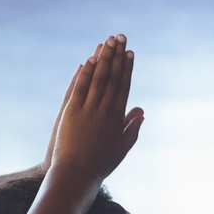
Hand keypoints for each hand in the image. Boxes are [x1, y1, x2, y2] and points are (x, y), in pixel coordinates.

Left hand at [51, 36, 142, 181]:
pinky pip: (79, 89)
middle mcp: (105, 110)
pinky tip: (88, 60)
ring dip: (103, 58)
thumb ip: (132, 127)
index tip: (131, 52)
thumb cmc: (100, 164)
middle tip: (120, 37)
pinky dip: (84, 74)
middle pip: (112, 77)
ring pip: (97, 79)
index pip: (124, 86)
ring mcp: (88, 110)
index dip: (127, 68)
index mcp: (117, 117)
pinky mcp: (71, 113)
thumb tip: (142, 111)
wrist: (77, 175)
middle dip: (117, 56)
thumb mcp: (122, 146)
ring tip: (107, 41)